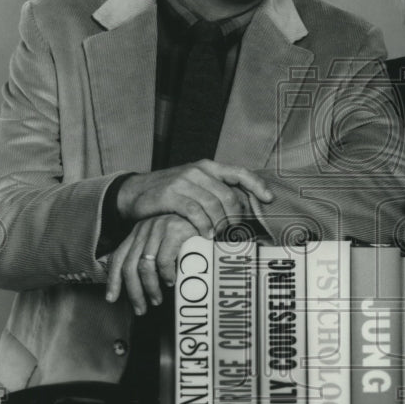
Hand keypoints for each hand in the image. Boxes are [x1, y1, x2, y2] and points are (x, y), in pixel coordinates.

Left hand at [106, 215, 196, 314]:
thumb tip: (135, 284)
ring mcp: (159, 228)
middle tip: (141, 308)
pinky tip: (171, 282)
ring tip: (156, 299)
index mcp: (138, 232)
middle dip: (133, 292)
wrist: (208, 218)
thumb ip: (149, 257)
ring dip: (150, 288)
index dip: (113, 280)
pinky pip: (163, 261)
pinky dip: (165, 276)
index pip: (118, 257)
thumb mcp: (162, 245)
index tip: (111, 299)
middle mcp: (144, 228)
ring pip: (145, 266)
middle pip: (129, 266)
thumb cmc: (187, 237)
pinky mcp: (175, 231)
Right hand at [116, 160, 272, 237]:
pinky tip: (206, 235)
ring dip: (220, 224)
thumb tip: (242, 208)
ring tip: (221, 237)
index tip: (269, 199)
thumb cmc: (170, 192)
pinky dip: (203, 225)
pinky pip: (194, 212)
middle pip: (228, 194)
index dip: (256, 185)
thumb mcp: (194, 186)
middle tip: (236, 232)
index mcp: (208, 167)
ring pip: (213, 204)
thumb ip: (215, 191)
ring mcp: (184, 181)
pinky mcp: (170, 194)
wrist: (135, 192)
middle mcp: (198, 171)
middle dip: (236, 216)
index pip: (239, 173)